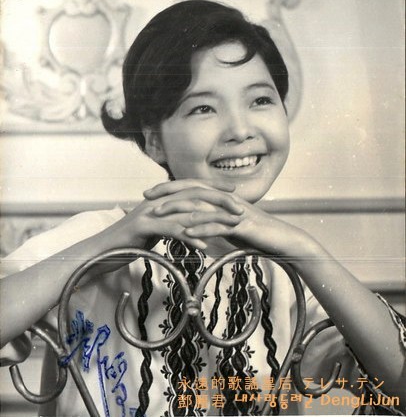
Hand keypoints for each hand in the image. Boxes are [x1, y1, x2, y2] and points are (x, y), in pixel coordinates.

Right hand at [101, 179, 243, 250]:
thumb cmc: (130, 242)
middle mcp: (157, 201)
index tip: (234, 190)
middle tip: (240, 207)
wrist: (102, 251)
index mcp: (161, 199)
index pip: (191, 187)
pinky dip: (189, 236)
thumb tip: (189, 224)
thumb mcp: (154, 228)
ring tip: (231, 225)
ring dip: (212, 219)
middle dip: (220, 199)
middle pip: (193, 194)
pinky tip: (204, 245)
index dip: (213, 187)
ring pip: (186, 211)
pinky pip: (170, 230)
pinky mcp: (143, 226)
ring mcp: (150, 212)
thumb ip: (170, 222)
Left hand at [152, 188, 315, 261]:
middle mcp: (225, 200)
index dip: (169, 188)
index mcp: (220, 198)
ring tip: (158, 214)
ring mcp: (233, 211)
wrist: (281, 239)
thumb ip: (211, 220)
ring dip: (178, 210)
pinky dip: (202, 229)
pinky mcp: (242, 225)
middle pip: (192, 190)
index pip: (191, 187)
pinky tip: (187, 234)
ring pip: (202, 206)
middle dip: (167, 193)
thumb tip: (192, 224)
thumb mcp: (228, 224)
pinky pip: (219, 226)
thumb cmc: (254, 233)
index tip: (149, 193)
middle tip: (145, 198)